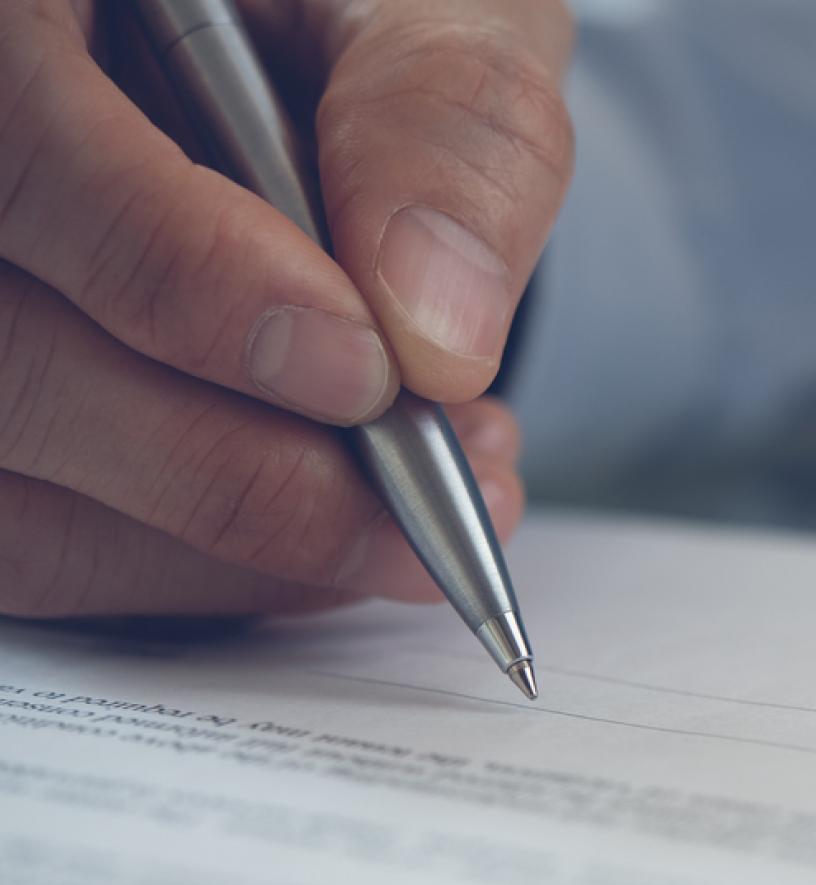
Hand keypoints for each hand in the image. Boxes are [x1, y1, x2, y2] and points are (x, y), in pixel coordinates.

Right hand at [0, 0, 573, 616]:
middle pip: (5, 361)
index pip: (18, 154)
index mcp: (9, 12)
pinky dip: (208, 568)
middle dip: (239, 462)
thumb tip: (436, 330)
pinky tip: (344, 522)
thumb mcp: (421, 6)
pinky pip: (48, 544)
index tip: (366, 372)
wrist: (297, 60)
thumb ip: (443, 119)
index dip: (184, 278)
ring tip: (424, 503)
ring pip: (18, 491)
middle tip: (437, 477)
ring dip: (235, 544)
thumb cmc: (341, 15)